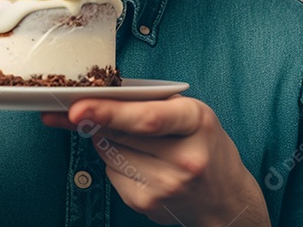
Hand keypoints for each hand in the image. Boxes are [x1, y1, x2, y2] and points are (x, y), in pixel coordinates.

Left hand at [42, 96, 268, 225]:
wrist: (227, 200)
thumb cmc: (204, 146)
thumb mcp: (190, 114)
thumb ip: (148, 103)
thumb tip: (91, 100)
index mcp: (196, 122)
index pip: (146, 118)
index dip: (108, 112)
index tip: (76, 109)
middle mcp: (184, 157)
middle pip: (118, 134)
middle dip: (93, 120)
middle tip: (76, 110)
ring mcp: (165, 185)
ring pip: (108, 152)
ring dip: (108, 142)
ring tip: (136, 142)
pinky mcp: (147, 203)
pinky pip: (110, 172)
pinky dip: (115, 163)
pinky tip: (140, 164)